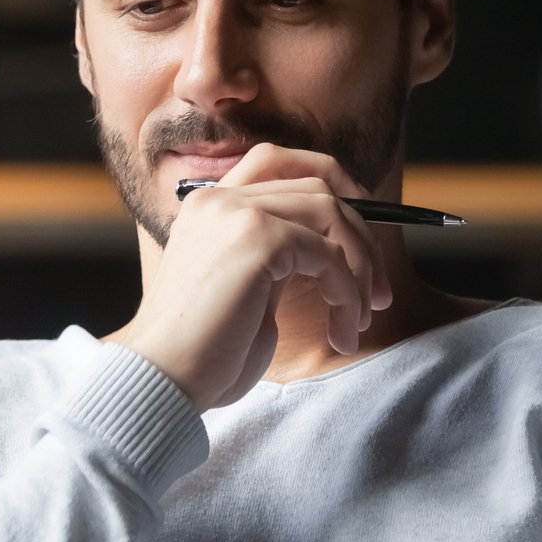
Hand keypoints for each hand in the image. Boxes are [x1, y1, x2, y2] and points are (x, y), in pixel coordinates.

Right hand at [111, 144, 394, 410]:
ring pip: (331, 212)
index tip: (363, 232)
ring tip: (359, 317)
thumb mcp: (246, 290)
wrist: (164, 379)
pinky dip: (347, 292)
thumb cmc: (203, 353)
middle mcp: (219, 198)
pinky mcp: (257, 238)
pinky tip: (341, 329)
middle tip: (378, 292)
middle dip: (362, 236)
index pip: (279, 161)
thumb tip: (335, 251)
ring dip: (361, 267)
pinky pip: (328, 253)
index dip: (333, 183)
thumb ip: (278, 258)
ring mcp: (236, 213)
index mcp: (209, 206)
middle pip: (317, 184)